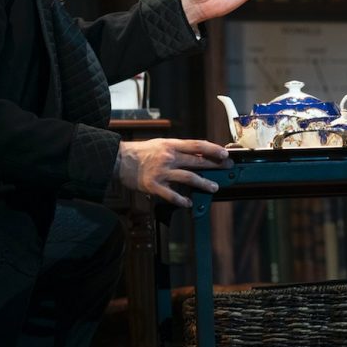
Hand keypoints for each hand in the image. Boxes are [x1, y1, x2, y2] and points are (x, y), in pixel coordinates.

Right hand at [117, 138, 232, 207]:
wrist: (119, 160)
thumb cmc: (141, 151)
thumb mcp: (161, 144)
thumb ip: (179, 149)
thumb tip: (199, 152)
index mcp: (171, 145)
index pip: (197, 145)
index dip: (213, 149)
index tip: (225, 153)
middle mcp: (168, 157)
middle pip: (196, 162)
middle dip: (215, 165)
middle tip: (227, 168)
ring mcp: (162, 172)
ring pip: (189, 178)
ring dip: (204, 183)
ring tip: (214, 187)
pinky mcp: (154, 186)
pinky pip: (171, 195)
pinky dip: (182, 200)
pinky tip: (189, 203)